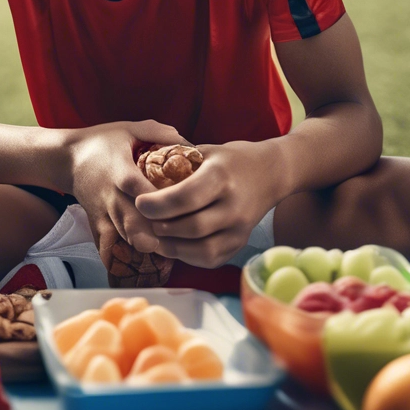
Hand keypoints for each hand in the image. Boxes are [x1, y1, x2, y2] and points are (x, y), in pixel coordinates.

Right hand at [65, 120, 188, 269]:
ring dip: (144, 250)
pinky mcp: (96, 227)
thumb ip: (160, 134)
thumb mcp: (129, 129)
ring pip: (122, 241)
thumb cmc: (102, 143)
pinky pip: (108, 250)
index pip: (137, 188)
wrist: (67, 159)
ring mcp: (102, 215)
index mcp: (120, 171)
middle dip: (152, 236)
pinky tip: (143, 265)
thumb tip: (192, 145)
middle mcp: (110, 197)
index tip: (179, 208)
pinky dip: (124, 259)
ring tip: (166, 255)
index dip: (157, 202)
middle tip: (174, 243)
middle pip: (130, 223)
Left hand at [136, 141, 282, 268]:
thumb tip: (139, 172)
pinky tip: (174, 245)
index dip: (158, 204)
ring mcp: (240, 228)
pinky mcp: (241, 243)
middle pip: (191, 227)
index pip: (185, 197)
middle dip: (161, 227)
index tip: (139, 203)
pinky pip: (211, 259)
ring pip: (201, 250)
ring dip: (171, 247)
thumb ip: (176, 162)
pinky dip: (188, 256)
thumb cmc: (230, 160)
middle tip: (144, 221)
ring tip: (155, 236)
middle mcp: (234, 205)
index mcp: (221, 176)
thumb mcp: (205, 151)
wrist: (270, 173)